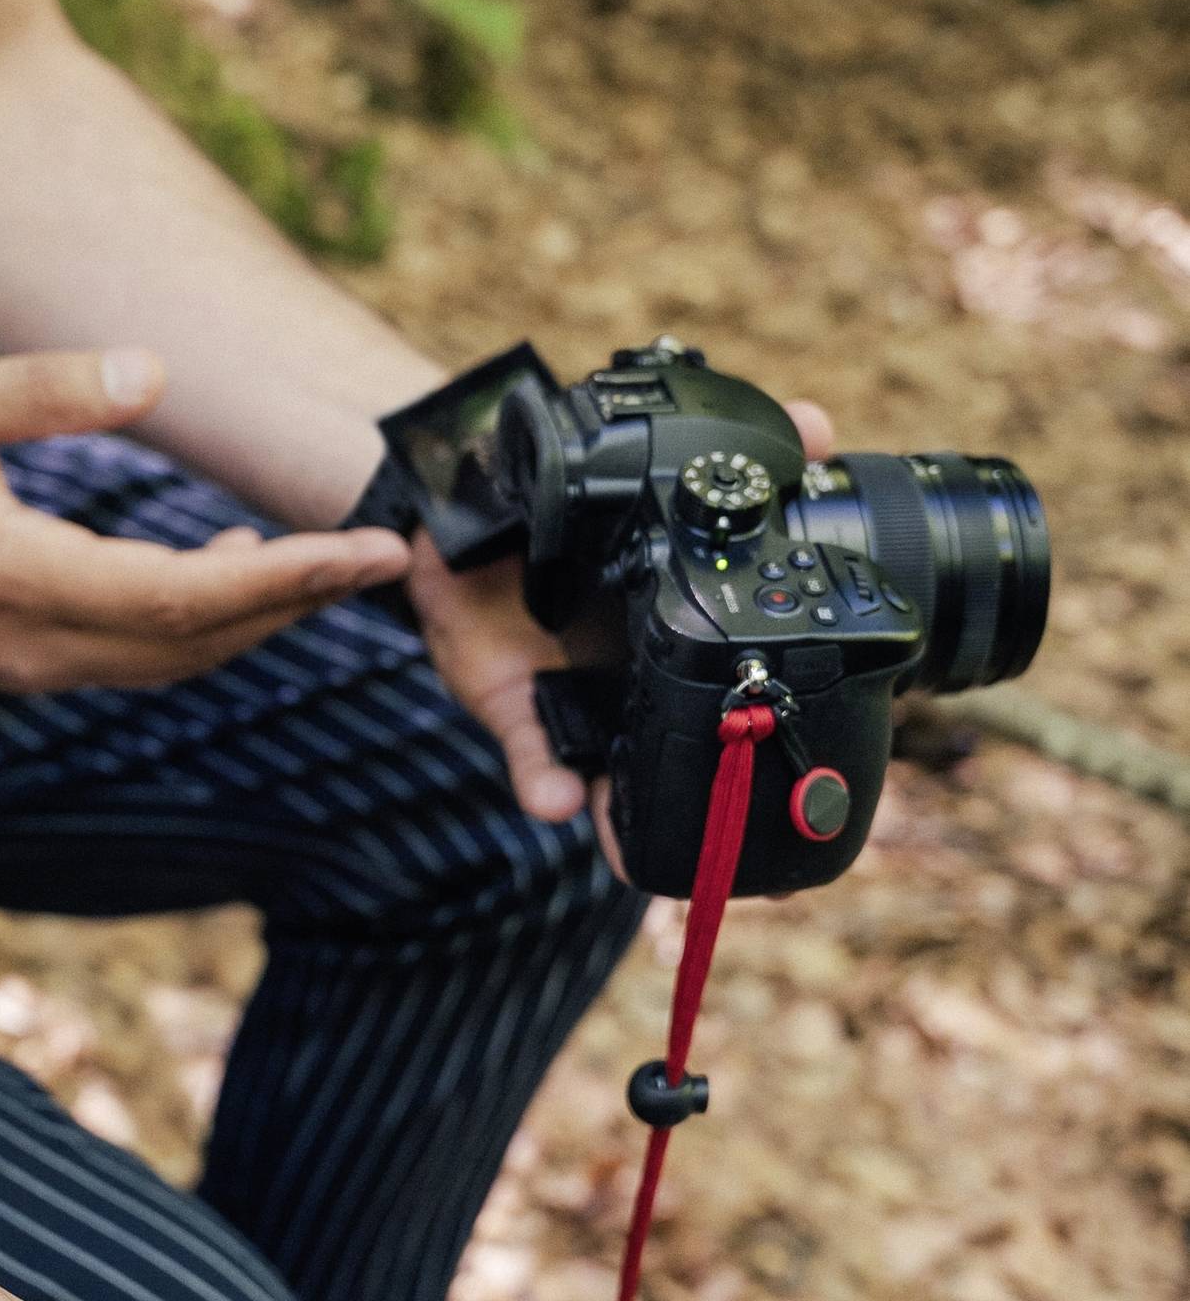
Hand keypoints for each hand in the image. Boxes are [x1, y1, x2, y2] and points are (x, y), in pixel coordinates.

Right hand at [0, 349, 406, 691]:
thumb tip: (155, 372)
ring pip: (181, 660)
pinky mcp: (38, 667)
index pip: (182, 595)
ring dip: (262, 617)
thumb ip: (46, 390)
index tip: (367, 549)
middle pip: (202, 641)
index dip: (287, 578)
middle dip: (303, 600)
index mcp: (18, 580)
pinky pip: (148, 658)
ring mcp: (39, 668)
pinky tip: (239, 572)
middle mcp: (38, 645)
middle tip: (387, 554)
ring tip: (331, 561)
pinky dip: (210, 624)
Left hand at [409, 399, 837, 823]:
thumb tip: (818, 426)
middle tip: (755, 873)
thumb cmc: (572, 506)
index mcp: (686, 639)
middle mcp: (642, 685)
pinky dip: (543, 782)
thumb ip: (747, 456)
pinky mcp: (516, 710)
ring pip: (616, 791)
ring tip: (648, 857)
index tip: (833, 812)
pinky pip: (531, 760)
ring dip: (631, 824)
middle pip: (690, 773)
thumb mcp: (658, 476)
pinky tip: (555, 799)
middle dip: (719, 826)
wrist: (466, 509)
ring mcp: (581, 707)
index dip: (787, 760)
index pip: (751, 701)